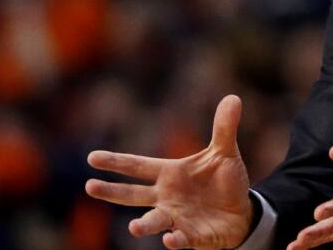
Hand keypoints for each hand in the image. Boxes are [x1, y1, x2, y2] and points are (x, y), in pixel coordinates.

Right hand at [86, 95, 252, 249]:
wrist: (242, 212)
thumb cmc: (225, 181)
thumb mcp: (224, 152)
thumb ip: (224, 128)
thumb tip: (233, 97)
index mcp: (169, 174)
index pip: (138, 166)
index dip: (116, 162)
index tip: (92, 157)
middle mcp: (166, 197)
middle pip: (133, 195)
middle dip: (112, 192)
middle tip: (90, 186)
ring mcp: (177, 217)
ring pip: (154, 221)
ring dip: (144, 225)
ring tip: (134, 228)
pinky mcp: (192, 236)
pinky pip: (181, 239)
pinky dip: (175, 239)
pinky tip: (170, 239)